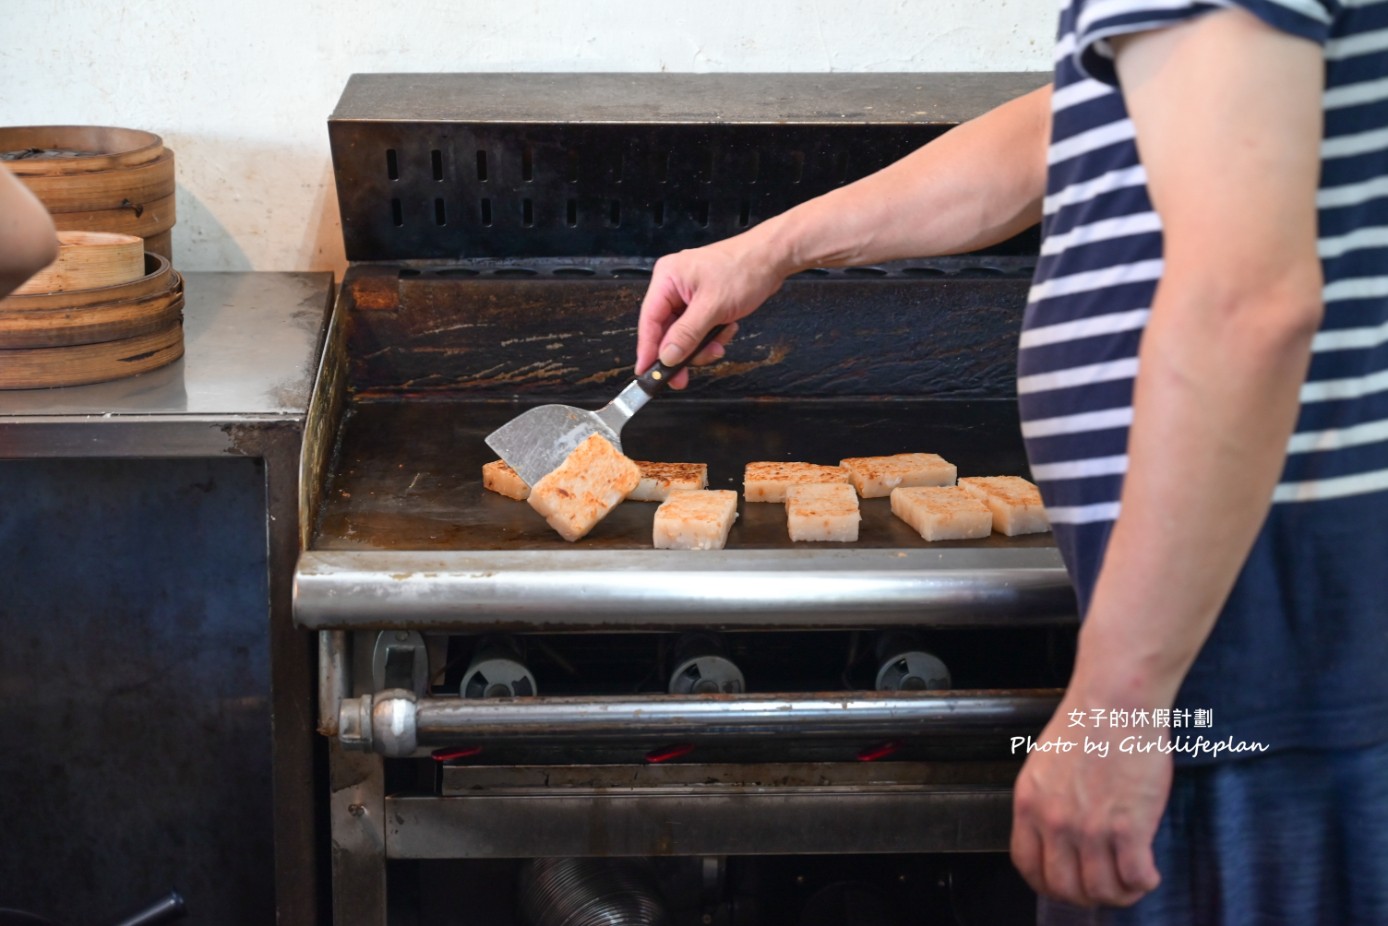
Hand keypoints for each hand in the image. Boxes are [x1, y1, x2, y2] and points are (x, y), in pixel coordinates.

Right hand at [635, 236, 789, 388]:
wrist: (771, 259)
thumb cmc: (744, 269)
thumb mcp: (712, 307)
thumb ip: (686, 334)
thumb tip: (667, 357)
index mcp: (667, 279)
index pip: (649, 320)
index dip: (647, 350)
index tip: (647, 373)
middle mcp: (674, 286)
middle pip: (666, 331)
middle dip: (682, 352)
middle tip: (684, 376)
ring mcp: (688, 295)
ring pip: (684, 335)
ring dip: (702, 345)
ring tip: (720, 341)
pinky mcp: (703, 303)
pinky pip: (699, 330)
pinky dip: (712, 336)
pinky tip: (727, 328)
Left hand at [1010, 687, 1170, 907]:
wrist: (1116, 701)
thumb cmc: (1087, 723)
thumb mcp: (1045, 765)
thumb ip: (1047, 801)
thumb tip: (1059, 833)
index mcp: (1030, 804)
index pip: (1027, 865)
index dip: (1048, 884)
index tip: (1066, 884)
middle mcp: (1055, 821)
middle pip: (1064, 887)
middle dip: (1085, 896)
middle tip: (1104, 887)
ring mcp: (1090, 828)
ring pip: (1101, 890)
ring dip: (1119, 894)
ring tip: (1131, 882)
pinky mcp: (1128, 827)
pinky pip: (1135, 877)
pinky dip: (1144, 883)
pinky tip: (1149, 872)